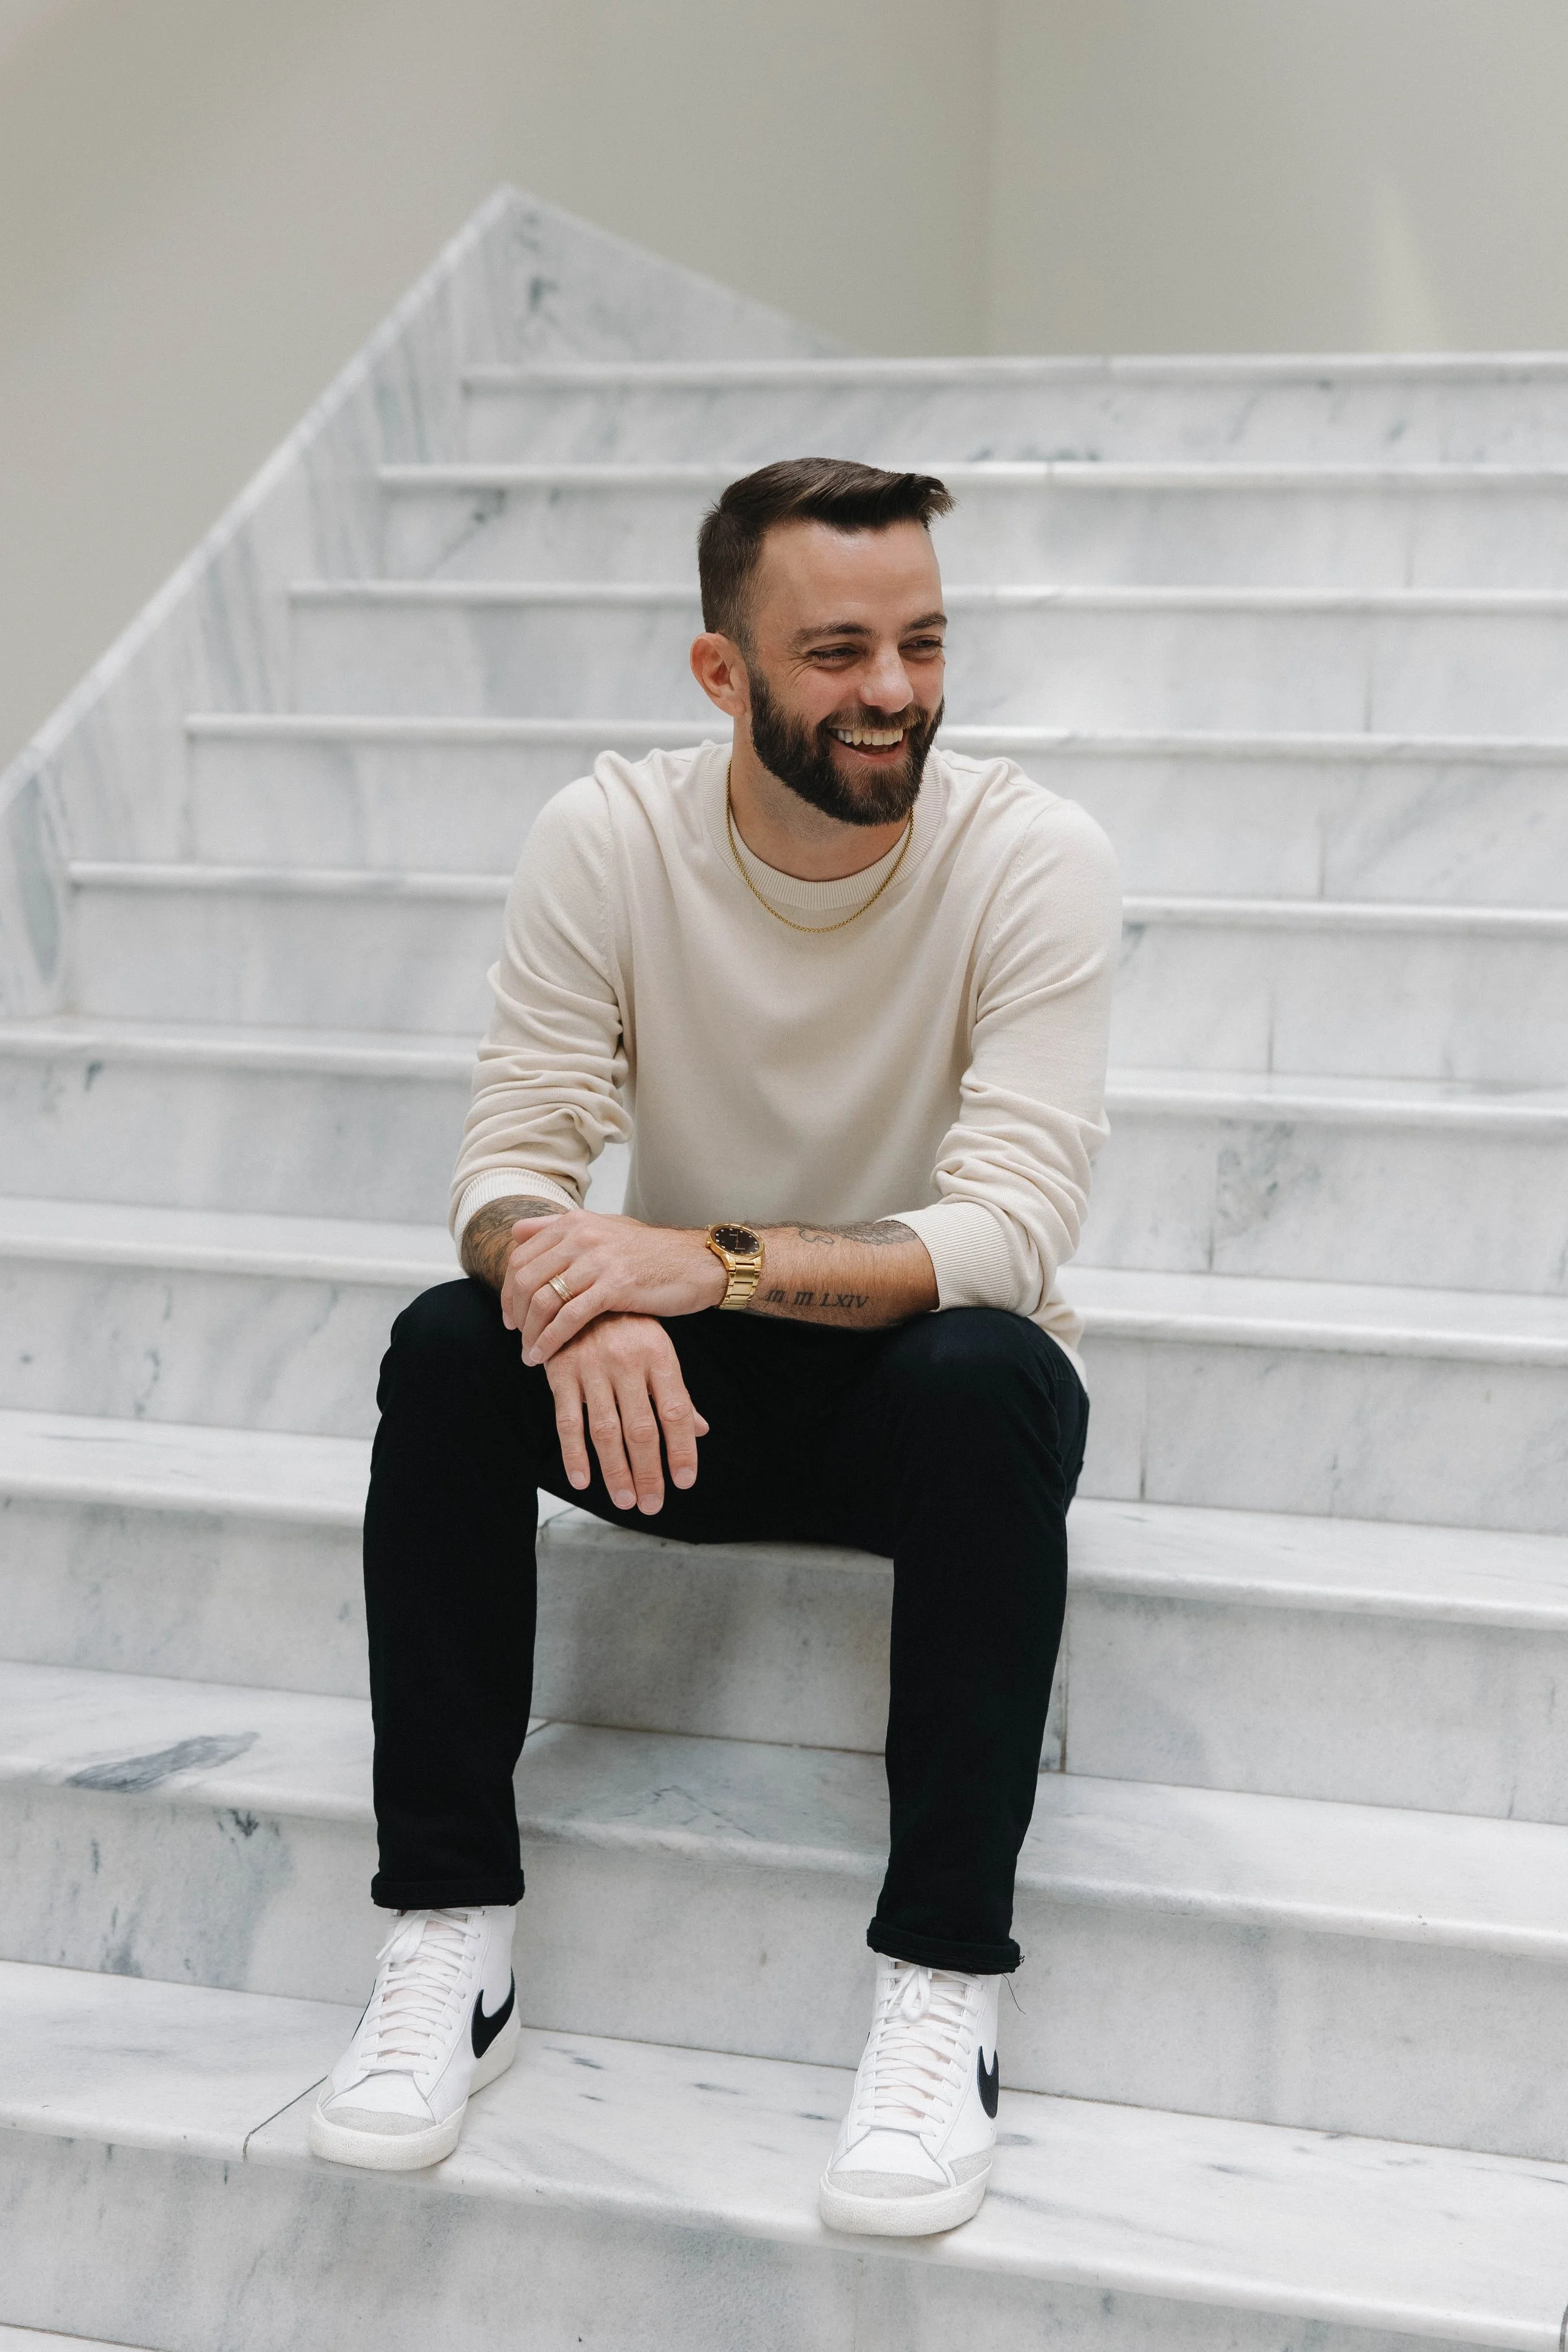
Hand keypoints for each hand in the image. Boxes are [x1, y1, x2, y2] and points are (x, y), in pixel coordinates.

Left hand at [502, 1209, 724, 1363]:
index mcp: (574, 1223)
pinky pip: (570, 1317)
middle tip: (517, 1336)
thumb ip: (558, 1228)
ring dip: (531, 1332)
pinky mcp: (615, 1286)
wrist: (696, 1262)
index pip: (521, 1256)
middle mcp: (582, 1236)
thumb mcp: (604, 1228)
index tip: (511, 1315)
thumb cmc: (651, 1253)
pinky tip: (545, 1356)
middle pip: (526, 1278)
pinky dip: (551, 1340)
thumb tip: (515, 1231)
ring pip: (544, 1299)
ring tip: (530, 1353)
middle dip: (515, 1313)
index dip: (508, 1290)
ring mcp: (598, 1260)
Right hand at [544, 1313, 708, 1512]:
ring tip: (625, 1501)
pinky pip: (567, 1420)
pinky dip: (573, 1454)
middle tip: (652, 1505)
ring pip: (605, 1430)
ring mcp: (592, 1367)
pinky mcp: (560, 1372)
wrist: (578, 1286)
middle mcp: (627, 1361)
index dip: (682, 1449)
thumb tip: (700, 1431)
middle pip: (641, 1428)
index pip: (675, 1411)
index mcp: (659, 1355)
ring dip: (616, 1471)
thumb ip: (676, 1392)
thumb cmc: (628, 1324)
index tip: (684, 1482)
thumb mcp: (658, 1349)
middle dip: (648, 1472)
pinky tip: (583, 1480)